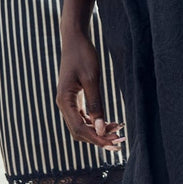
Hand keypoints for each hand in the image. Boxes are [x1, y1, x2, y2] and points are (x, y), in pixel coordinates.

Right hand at [56, 20, 123, 150]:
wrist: (75, 39)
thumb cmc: (83, 55)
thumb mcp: (92, 79)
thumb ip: (95, 104)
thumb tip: (99, 128)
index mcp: (64, 101)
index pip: (79, 129)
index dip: (96, 138)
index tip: (113, 143)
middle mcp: (63, 104)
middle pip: (79, 132)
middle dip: (98, 138)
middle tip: (119, 141)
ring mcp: (68, 102)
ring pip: (82, 126)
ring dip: (98, 131)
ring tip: (118, 132)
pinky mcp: (74, 99)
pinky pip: (84, 117)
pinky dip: (96, 122)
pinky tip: (110, 122)